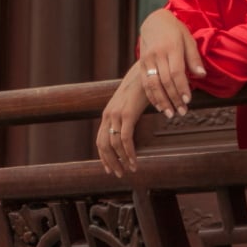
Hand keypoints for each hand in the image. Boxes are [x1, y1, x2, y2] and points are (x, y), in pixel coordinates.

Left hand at [96, 62, 149, 177]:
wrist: (146, 72)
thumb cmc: (140, 88)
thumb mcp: (129, 104)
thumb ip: (125, 117)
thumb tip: (128, 130)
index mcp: (107, 114)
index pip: (100, 140)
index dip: (104, 157)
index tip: (109, 168)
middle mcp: (108, 115)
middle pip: (103, 145)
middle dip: (110, 162)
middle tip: (119, 174)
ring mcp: (116, 114)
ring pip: (114, 145)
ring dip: (122, 160)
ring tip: (130, 169)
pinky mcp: (127, 114)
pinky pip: (125, 139)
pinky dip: (129, 152)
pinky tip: (134, 160)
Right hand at [138, 7, 205, 118]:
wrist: (154, 21)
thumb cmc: (176, 30)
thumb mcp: (188, 38)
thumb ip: (194, 58)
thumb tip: (202, 75)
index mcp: (172, 47)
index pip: (176, 72)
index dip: (182, 88)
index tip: (188, 101)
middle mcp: (158, 54)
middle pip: (165, 81)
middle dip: (174, 99)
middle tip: (182, 112)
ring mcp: (147, 60)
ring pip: (153, 84)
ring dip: (162, 101)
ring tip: (170, 114)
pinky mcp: (141, 64)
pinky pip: (145, 83)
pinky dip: (152, 96)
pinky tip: (159, 106)